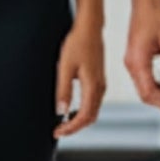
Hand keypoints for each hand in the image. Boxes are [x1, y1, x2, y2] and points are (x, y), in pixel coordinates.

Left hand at [54, 21, 105, 136]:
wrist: (90, 28)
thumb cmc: (78, 43)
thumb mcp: (65, 67)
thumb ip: (63, 90)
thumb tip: (61, 111)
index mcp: (93, 86)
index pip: (84, 116)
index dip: (71, 128)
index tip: (58, 131)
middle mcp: (100, 87)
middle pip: (91, 117)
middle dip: (75, 127)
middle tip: (58, 130)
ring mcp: (101, 84)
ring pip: (93, 111)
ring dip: (79, 120)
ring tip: (63, 122)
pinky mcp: (99, 80)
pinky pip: (93, 102)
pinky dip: (84, 111)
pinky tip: (72, 109)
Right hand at [123, 0, 159, 111]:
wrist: (147, 0)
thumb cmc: (156, 15)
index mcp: (138, 61)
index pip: (149, 92)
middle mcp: (132, 63)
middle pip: (145, 94)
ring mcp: (132, 61)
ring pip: (144, 88)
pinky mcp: (136, 58)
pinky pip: (144, 79)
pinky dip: (157, 86)